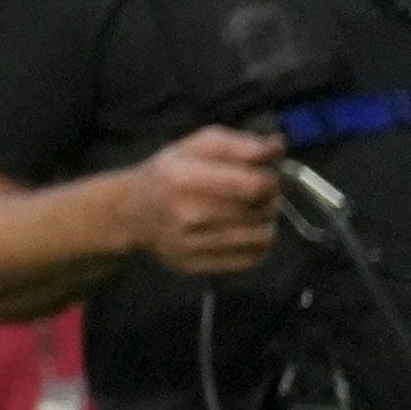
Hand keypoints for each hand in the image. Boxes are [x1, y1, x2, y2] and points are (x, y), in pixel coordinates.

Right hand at [115, 126, 284, 278]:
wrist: (131, 212)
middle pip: (263, 211)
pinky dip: (257, 245)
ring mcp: (193, 245)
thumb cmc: (170, 173)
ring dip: (265, 222)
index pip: (256, 185)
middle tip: (256, 193)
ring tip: (251, 212)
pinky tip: (243, 232)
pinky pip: (253, 259)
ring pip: (263, 237)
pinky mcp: (199, 266)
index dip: (272, 179)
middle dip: (269, 200)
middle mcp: (189, 214)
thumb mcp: (198, 145)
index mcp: (187, 177)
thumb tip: (278, 146)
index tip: (266, 176)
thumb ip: (241, 143)